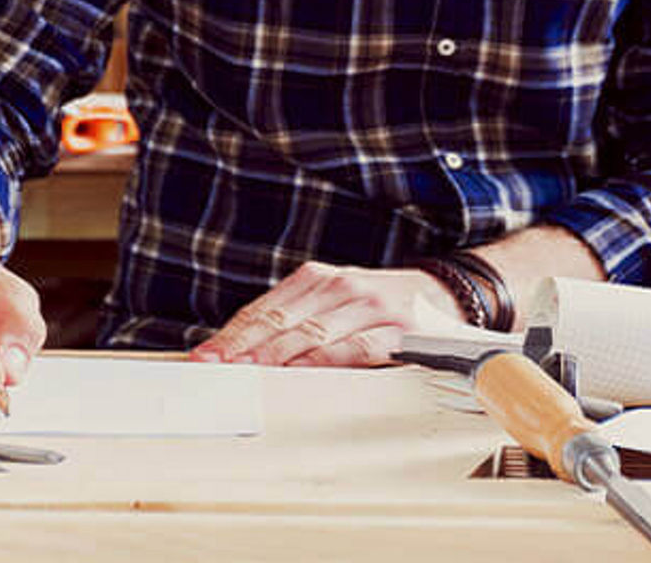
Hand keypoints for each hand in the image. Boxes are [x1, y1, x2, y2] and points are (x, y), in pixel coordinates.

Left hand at [189, 261, 456, 367]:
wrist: (446, 291)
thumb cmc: (379, 304)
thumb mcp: (334, 301)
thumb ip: (296, 320)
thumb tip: (244, 351)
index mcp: (316, 279)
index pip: (263, 309)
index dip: (231, 334)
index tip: (204, 356)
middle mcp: (338, 287)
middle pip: (280, 320)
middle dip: (242, 346)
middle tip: (215, 367)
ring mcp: (368, 306)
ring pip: (312, 332)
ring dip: (275, 354)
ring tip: (247, 371)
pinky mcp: (397, 329)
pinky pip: (357, 346)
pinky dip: (328, 358)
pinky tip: (304, 370)